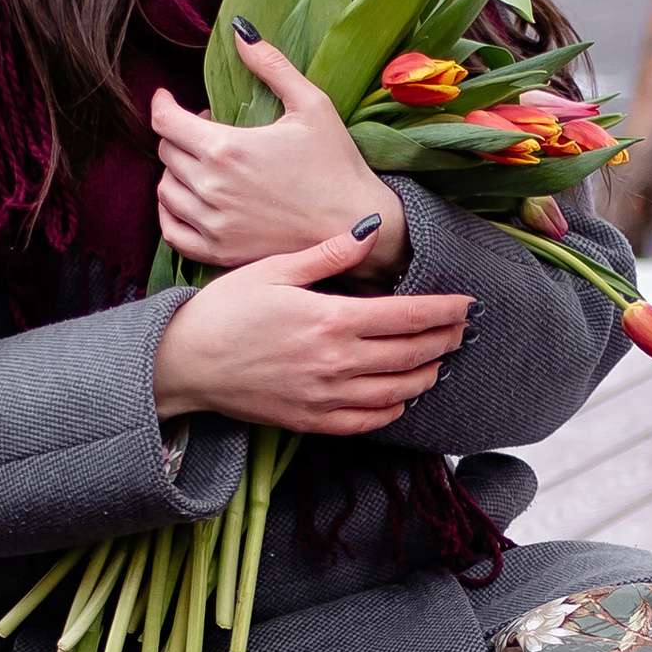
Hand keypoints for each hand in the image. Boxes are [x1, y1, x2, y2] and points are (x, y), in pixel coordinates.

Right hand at [151, 222, 470, 434]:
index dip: (445, 310)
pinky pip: (368, 421)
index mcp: (331, 319)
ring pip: (398, 392)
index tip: (467, 303)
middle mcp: (336, 363)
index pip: (409, 316)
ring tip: (440, 360)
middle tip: (462, 330)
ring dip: (427, 375)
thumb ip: (328, 254)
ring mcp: (326, 397)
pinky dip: (394, 409)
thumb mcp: (273, 269)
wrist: (184, 363)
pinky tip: (403, 397)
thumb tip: (369, 229)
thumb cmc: (224, 311)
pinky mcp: (312, 421)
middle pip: (412, 354)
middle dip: (445, 340)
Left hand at [152, 32, 407, 275]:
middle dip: (179, 133)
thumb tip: (240, 30)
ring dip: (175, 170)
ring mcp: (213, 224)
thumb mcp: (311, 104)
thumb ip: (272, 65)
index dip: (162, 103)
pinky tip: (186, 199)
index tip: (169, 98)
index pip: (165, 121)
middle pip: (166, 152)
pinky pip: (172, 232)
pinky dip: (170, 212)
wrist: (354, 225)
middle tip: (207, 128)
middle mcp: (211, 188)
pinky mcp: (219, 252)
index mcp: (226, 148)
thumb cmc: (337, 164)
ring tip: (202, 162)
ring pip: (165, 190)